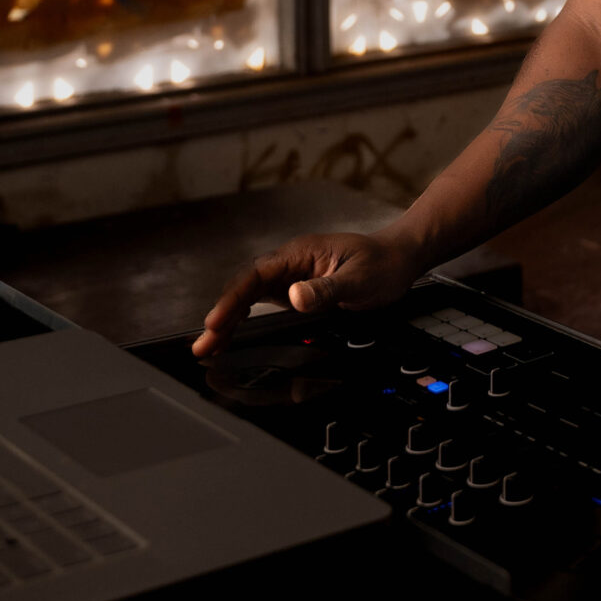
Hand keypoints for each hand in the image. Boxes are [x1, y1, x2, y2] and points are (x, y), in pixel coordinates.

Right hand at [191, 226, 426, 357]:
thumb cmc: (381, 264)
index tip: (216, 321)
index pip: (256, 275)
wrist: (398, 259)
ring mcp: (290, 276)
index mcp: (300, 253)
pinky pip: (261, 303)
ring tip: (208, 348)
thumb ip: (326, 289)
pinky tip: (231, 335)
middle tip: (202, 346)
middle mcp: (290, 262)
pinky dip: (244, 320)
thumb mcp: (358, 280)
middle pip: (245, 287)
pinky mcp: (295, 289)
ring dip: (228, 320)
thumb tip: (294, 296)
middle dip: (222, 315)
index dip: (233, 299)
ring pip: (249, 297)